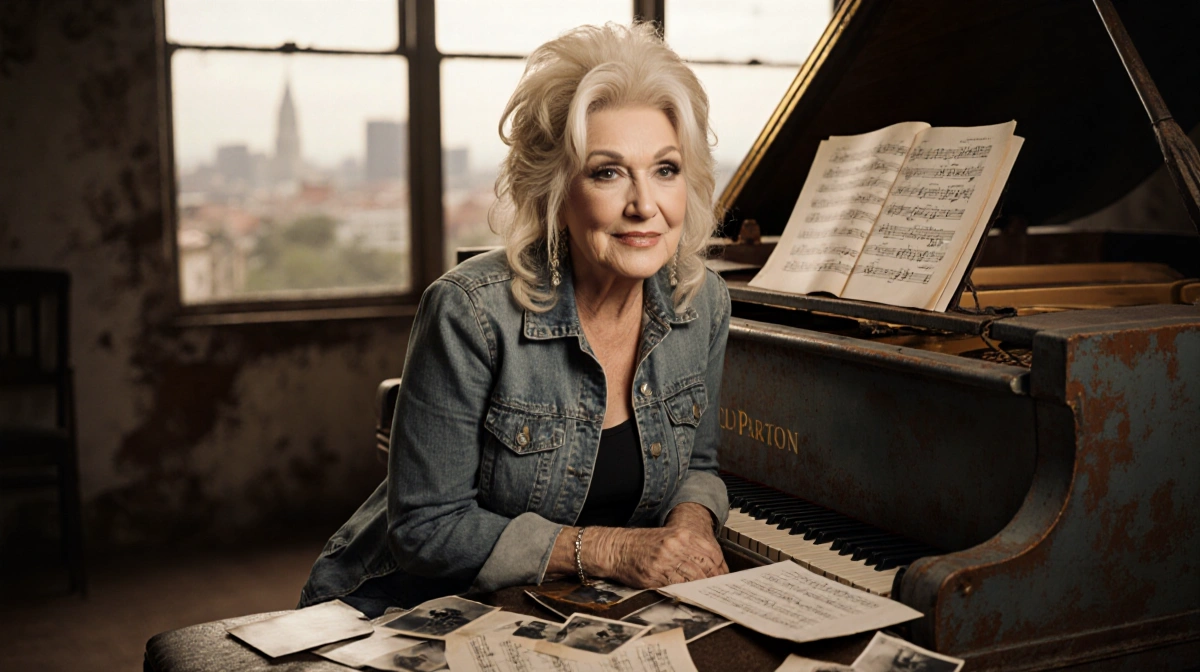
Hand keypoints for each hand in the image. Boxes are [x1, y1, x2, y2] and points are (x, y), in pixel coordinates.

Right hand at [585, 508, 727, 588]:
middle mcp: (675, 546)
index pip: (711, 553)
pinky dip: (685, 592)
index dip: (720, 568)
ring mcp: (664, 561)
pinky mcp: (654, 575)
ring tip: (705, 595)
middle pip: (705, 567)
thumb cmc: (642, 544)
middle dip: (713, 581)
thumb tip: (710, 566)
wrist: (617, 548)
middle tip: (717, 590)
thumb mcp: (668, 537)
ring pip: (693, 579)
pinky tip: (688, 595)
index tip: (724, 578)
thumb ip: (689, 548)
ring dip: (700, 589)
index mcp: (681, 534)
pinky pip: (676, 587)